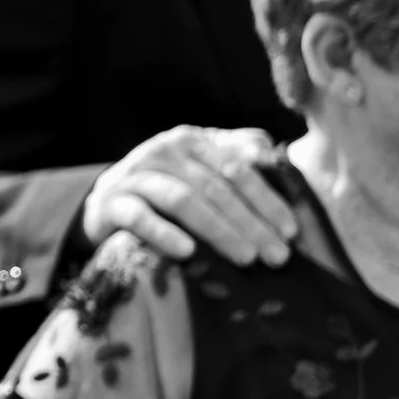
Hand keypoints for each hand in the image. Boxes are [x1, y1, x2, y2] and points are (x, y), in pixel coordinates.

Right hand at [82, 125, 292, 268]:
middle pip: (215, 187)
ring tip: (246, 258)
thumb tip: (271, 154)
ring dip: (218, 231)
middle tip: (277, 256)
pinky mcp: (112, 203)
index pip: (236, 167)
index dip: (266, 199)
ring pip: (183, 201)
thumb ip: (235, 154)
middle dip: (251, 223)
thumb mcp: (200, 164)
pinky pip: (140, 218)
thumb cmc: (167, 185)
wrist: (107, 199)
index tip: (291, 231)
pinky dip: (164, 234)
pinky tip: (188, 253)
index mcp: (191, 141)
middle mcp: (163, 152)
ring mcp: (136, 177)